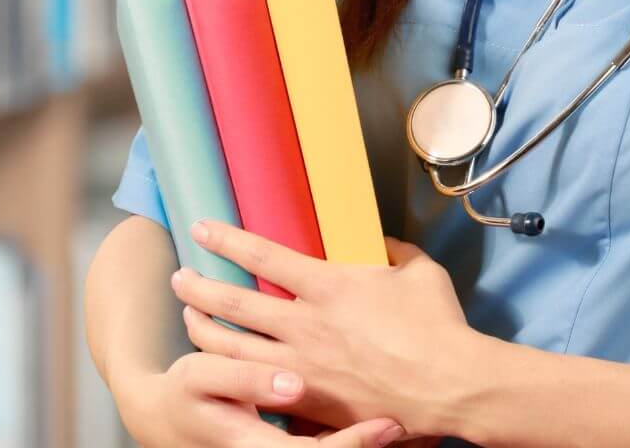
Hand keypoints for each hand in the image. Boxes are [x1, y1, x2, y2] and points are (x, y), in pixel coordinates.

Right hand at [118, 350, 406, 446]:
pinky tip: (384, 417)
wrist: (165, 421)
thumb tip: (292, 386)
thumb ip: (245, 380)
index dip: (355, 443)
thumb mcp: (202, 381)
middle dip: (375, 446)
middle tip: (414, 427)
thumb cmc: (189, 396)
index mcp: (261, 447)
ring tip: (414, 428)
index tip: (389, 426)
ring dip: (370, 442)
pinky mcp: (288, 443)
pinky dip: (354, 431)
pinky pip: (325, 440)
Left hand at [172, 220, 473, 439]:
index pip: (262, 254)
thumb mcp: (420, 272)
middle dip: (198, 287)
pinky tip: (219, 371)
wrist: (450, 387)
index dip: (226, 239)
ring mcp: (301, 365)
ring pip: (231, 348)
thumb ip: (395, 251)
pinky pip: (255, 387)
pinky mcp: (307, 400)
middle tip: (180, 278)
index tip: (202, 229)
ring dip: (203, 332)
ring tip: (188, 320)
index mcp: (328, 285)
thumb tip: (383, 243)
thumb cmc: (438, 327)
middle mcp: (305, 324)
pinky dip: (231, 377)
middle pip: (232, 302)